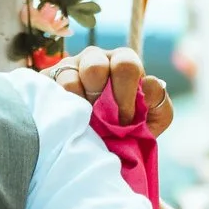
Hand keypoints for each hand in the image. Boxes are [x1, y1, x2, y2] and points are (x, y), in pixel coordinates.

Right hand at [49, 44, 173, 137]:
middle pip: (95, 65)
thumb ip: (159, 103)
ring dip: (81, 105)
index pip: (126, 64)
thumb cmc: (128, 129)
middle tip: (104, 119)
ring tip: (86, 121)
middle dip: (101, 96)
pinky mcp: (48, 81)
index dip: (126, 94)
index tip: (126, 120)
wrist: (99, 149)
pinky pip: (52, 90)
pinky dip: (63, 108)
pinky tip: (71, 120)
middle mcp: (95, 59)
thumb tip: (150, 83)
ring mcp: (68, 68)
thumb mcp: (152, 120)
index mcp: (122, 62)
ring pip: (70, 77)